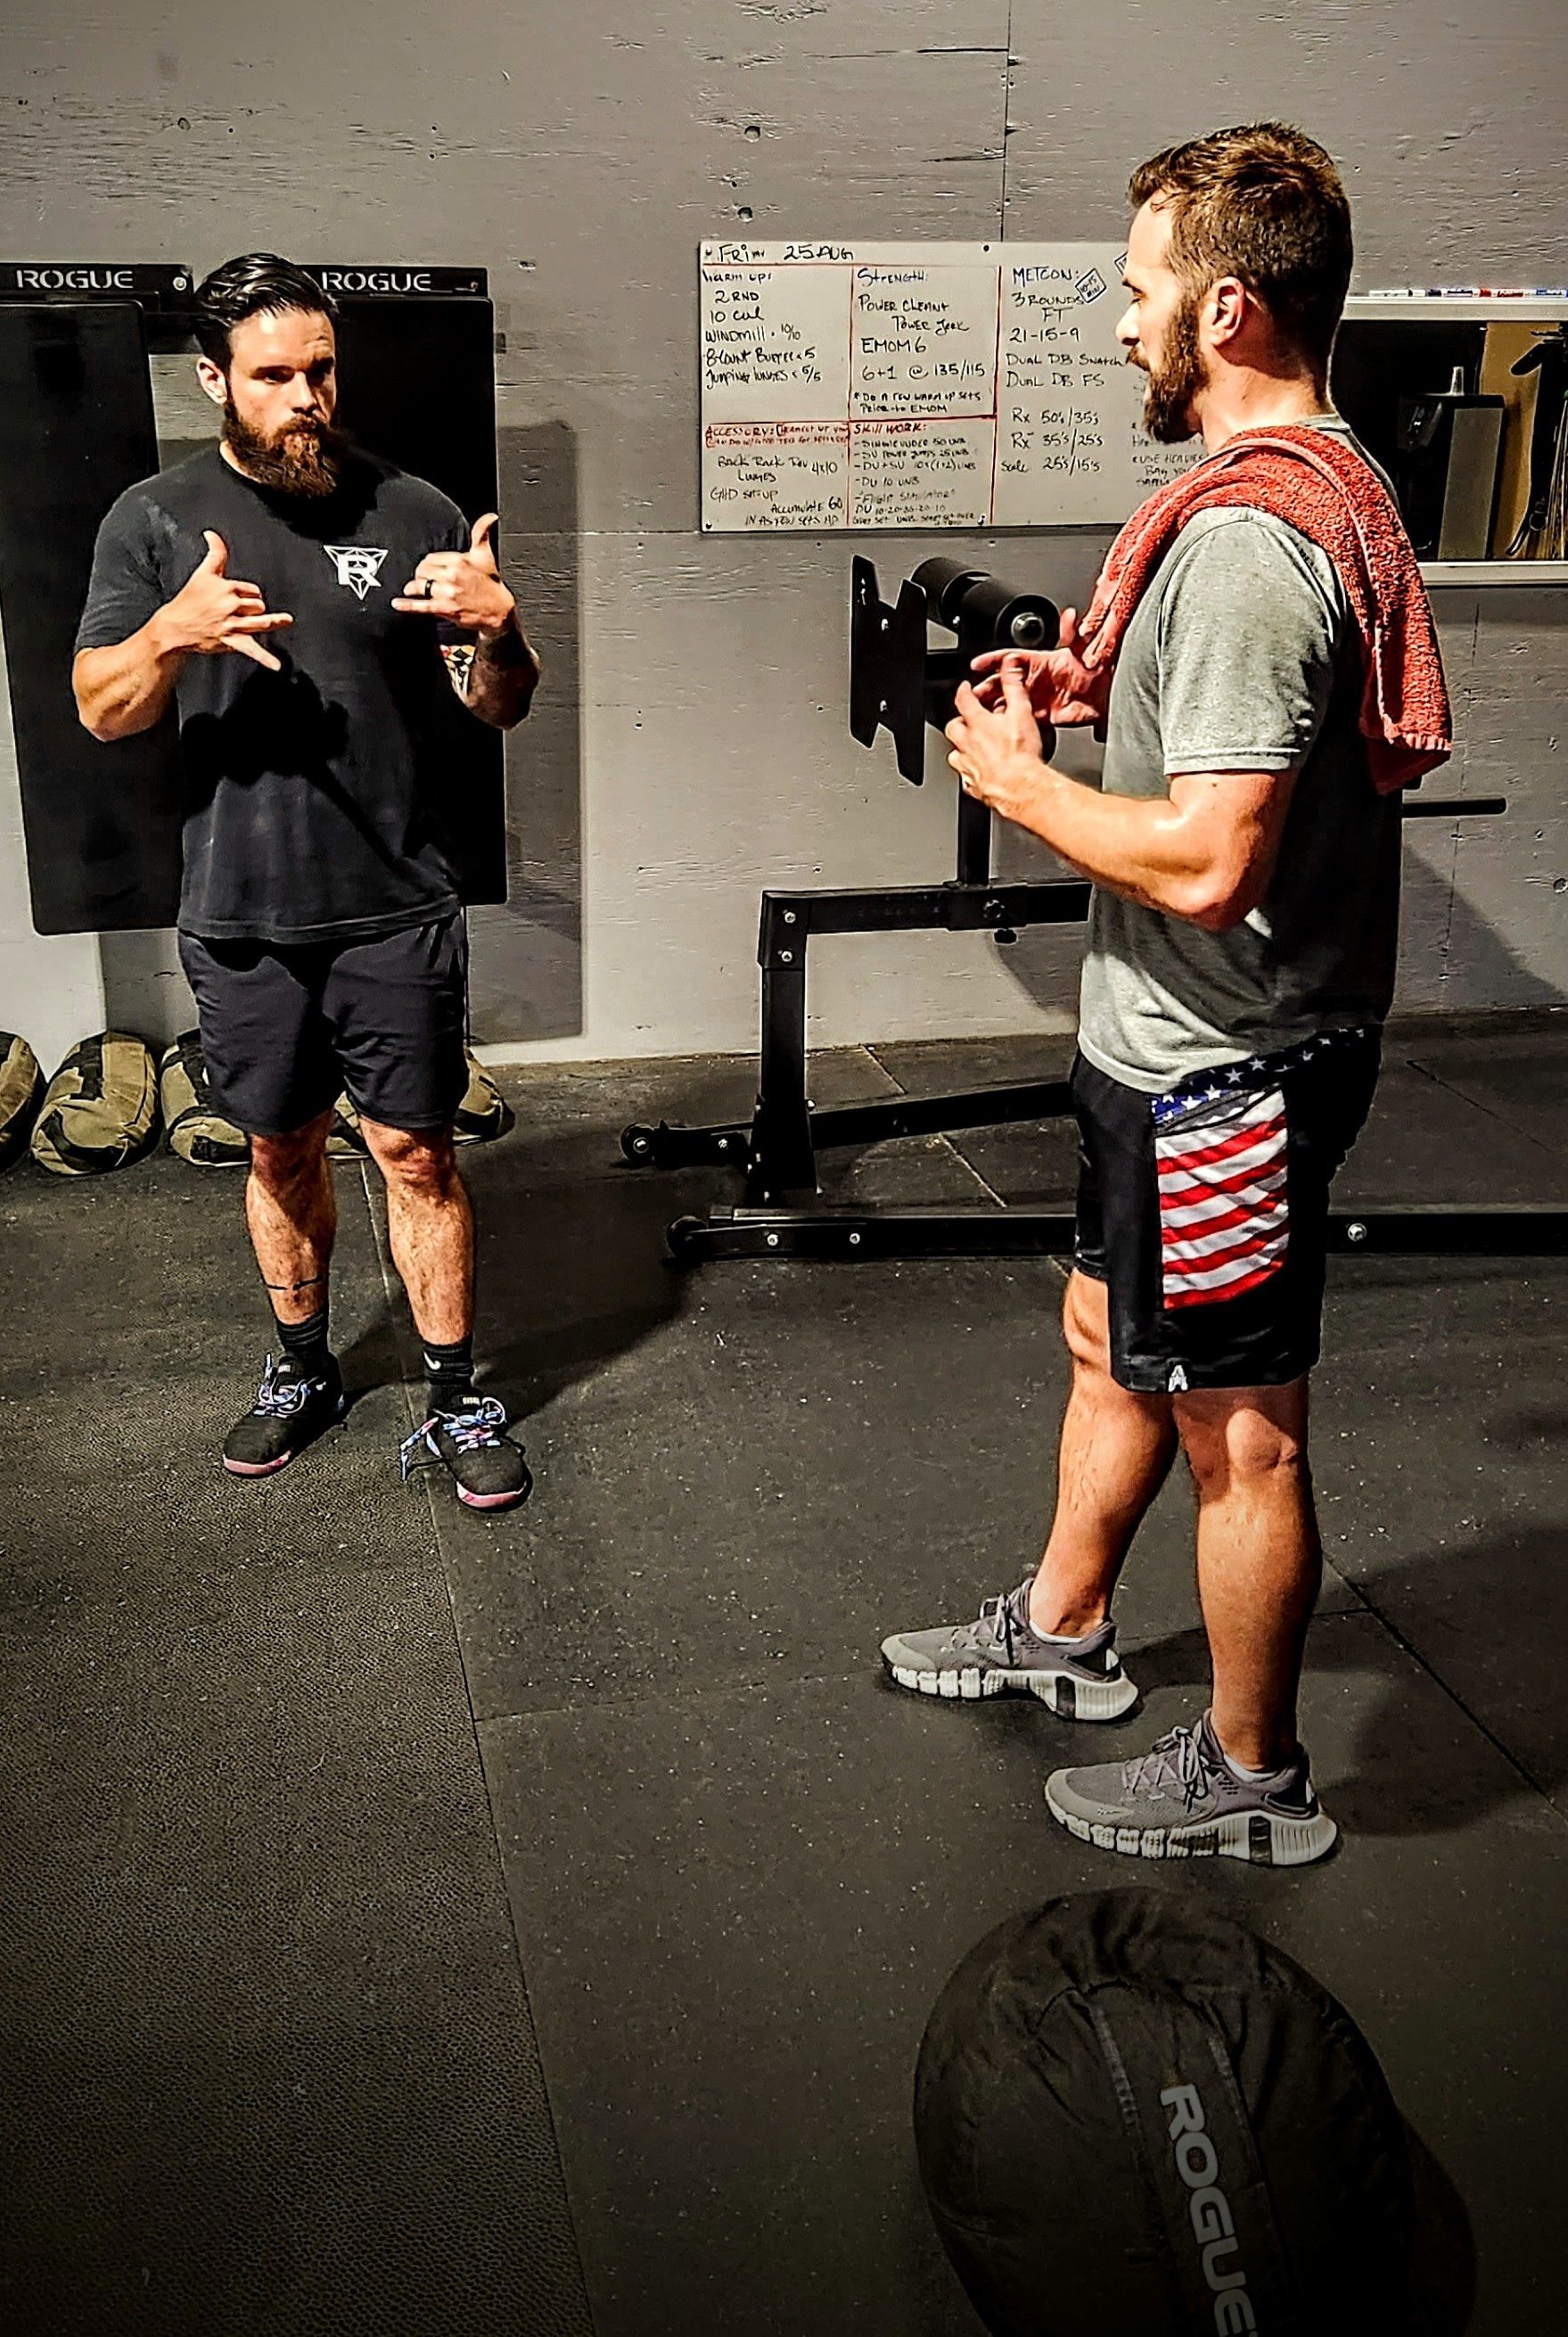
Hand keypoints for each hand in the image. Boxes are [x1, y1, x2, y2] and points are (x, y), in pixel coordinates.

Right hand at [161, 532, 292, 670]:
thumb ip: (214, 553)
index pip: (252, 590)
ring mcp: (231, 625)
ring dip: (273, 621)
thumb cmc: (189, 601)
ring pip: (260, 621)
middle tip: (246, 612)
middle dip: (256, 608)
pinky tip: (276, 666)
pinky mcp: (230, 641)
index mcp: (227, 588)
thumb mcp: (203, 573)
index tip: (242, 598)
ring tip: (286, 620)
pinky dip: (264, 658)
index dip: (250, 594)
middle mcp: (231, 606)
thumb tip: (212, 534)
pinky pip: (251, 649)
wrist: (175, 626)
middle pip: (258, 605)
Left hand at [392, 512, 515, 633]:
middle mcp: (451, 575)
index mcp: (459, 560)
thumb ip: (482, 532)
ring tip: (413, 589)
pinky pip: (421, 605)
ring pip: (419, 585)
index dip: (429, 564)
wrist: (498, 611)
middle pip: (422, 571)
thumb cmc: (491, 583)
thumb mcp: (486, 555)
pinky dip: (407, 605)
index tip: (432, 569)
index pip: (430, 558)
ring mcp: (447, 593)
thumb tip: (491, 516)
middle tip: (424, 579)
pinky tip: (397, 603)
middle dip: (421, 575)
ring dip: (413, 588)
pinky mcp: (444, 609)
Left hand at [945, 659, 1052, 824]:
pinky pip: (965, 778)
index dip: (963, 691)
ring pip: (955, 755)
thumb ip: (1014, 687)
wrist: (1022, 789)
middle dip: (958, 722)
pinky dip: (970, 773)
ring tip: (971, 747)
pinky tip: (979, 773)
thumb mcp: (1022, 713)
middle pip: (953, 728)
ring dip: (961, 749)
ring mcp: (968, 767)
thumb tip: (1010, 666)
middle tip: (967, 720)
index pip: (963, 700)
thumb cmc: (1022, 755)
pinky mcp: (973, 786)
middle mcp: (967, 745)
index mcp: (977, 724)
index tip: (965, 689)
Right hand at [969, 605, 1107, 726]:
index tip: (977, 663)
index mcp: (1040, 660)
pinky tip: (999, 724)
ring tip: (980, 710)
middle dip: (987, 686)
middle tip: (974, 692)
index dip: (992, 660)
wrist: (1108, 694)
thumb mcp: (1083, 647)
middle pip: (1004, 681)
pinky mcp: (1043, 714)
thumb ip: (1073, 633)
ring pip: (1008, 699)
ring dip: (994, 704)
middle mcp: (1035, 678)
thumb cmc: (1098, 668)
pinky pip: (1021, 716)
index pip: (1010, 658)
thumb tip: (1069, 615)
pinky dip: (1009, 720)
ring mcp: (1038, 697)